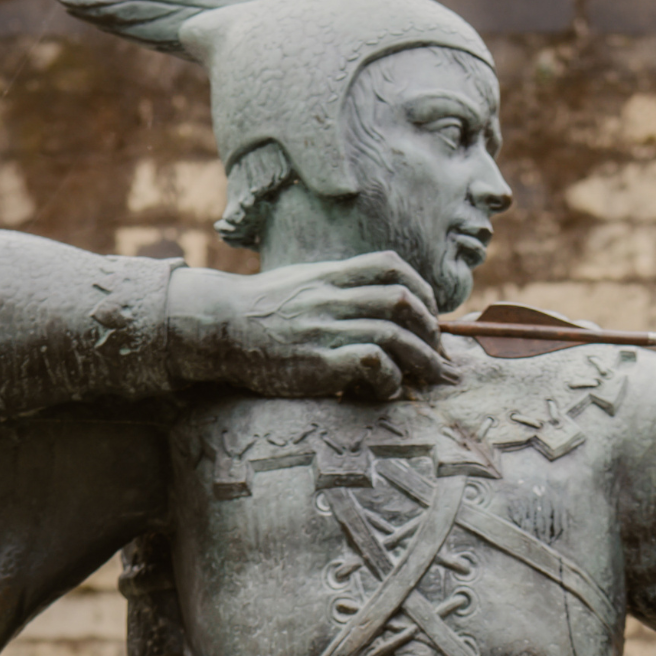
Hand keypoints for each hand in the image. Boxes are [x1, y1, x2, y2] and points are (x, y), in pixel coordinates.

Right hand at [169, 255, 456, 402]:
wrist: (217, 327)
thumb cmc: (259, 313)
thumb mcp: (299, 285)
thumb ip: (335, 288)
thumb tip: (371, 303)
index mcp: (330, 276)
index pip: (391, 266)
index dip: (422, 289)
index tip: (430, 315)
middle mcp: (331, 298)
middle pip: (401, 302)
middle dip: (431, 331)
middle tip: (438, 356)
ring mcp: (325, 330)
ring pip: (394, 334)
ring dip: (421, 359)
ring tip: (428, 379)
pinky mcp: (317, 363)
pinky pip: (372, 363)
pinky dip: (391, 378)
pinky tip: (387, 389)